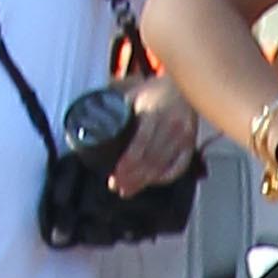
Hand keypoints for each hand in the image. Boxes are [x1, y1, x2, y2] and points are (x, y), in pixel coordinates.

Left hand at [111, 74, 198, 194]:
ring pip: (163, 166)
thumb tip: (88, 113)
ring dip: (145, 181)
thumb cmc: (154, 90)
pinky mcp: (190, 145)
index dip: (128, 162)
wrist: (182, 87)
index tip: (116, 174)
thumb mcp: (132, 91)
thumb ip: (113, 103)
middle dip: (133, 177)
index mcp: (154, 112)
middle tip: (117, 187)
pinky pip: (179, 167)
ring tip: (128, 190)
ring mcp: (184, 138)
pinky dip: (165, 178)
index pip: (141, 143)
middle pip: (152, 159)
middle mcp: (172, 126)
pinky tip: (151, 182)